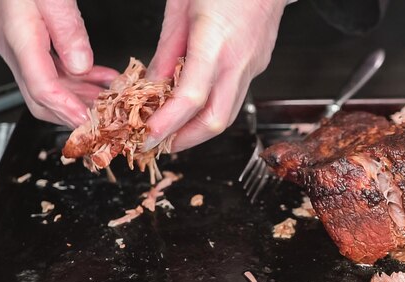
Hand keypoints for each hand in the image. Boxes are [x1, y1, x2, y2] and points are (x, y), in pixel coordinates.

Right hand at [0, 0, 118, 127]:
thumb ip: (67, 29)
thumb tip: (81, 65)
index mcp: (19, 40)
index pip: (44, 90)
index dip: (69, 111)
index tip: (92, 123)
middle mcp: (17, 48)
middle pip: (43, 99)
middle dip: (74, 115)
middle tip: (104, 122)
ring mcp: (23, 45)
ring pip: (52, 87)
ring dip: (83, 98)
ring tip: (111, 103)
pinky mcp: (32, 39)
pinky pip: (57, 69)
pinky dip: (82, 79)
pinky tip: (104, 79)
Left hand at [144, 0, 286, 151]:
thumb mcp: (180, 7)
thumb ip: (167, 51)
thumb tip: (151, 83)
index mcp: (215, 41)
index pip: (191, 98)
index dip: (166, 124)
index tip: (146, 137)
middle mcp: (239, 60)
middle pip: (216, 120)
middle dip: (184, 140)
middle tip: (159, 144)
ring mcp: (253, 66)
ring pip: (228, 114)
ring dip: (199, 129)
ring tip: (173, 129)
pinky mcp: (258, 66)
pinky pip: (234, 96)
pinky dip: (210, 108)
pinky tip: (194, 104)